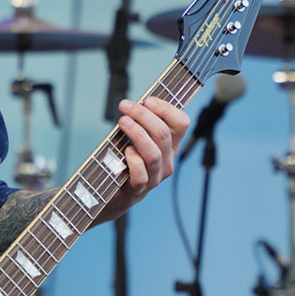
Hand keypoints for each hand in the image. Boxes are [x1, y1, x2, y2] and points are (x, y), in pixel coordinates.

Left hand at [104, 96, 189, 219]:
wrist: (112, 194)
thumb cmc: (125, 161)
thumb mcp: (138, 139)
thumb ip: (142, 122)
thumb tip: (136, 101)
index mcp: (171, 145)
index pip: (182, 123)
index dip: (166, 109)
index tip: (147, 100)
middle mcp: (167, 161)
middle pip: (164, 134)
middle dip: (143, 116)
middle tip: (125, 106)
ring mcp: (155, 177)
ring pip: (154, 153)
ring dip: (137, 134)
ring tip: (123, 122)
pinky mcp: (139, 189)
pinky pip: (141, 175)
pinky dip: (133, 161)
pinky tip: (125, 151)